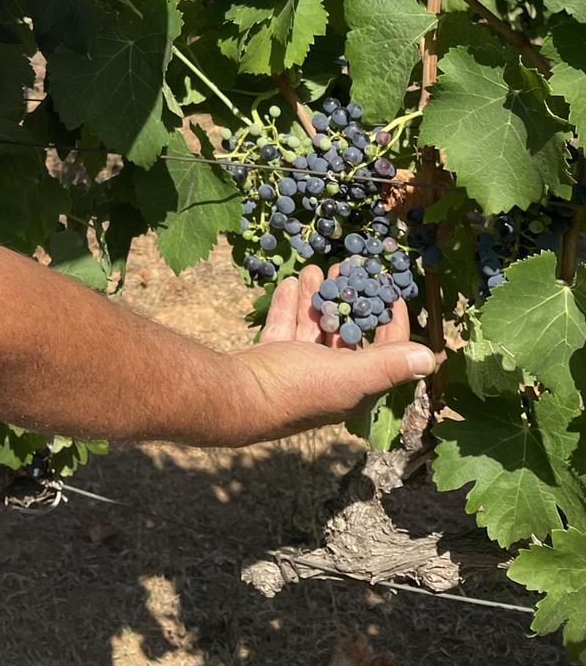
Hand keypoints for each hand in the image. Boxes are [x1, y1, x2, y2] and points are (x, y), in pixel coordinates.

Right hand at [220, 265, 437, 445]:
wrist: (234, 396)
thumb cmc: (294, 386)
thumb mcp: (346, 374)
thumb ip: (387, 365)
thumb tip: (431, 358)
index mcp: (353, 386)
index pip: (384, 353)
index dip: (392, 323)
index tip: (391, 292)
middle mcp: (328, 378)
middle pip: (346, 335)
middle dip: (349, 301)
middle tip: (349, 270)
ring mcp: (297, 368)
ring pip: (313, 327)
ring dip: (317, 297)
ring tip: (315, 269)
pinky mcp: (271, 358)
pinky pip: (284, 327)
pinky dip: (288, 305)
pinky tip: (288, 283)